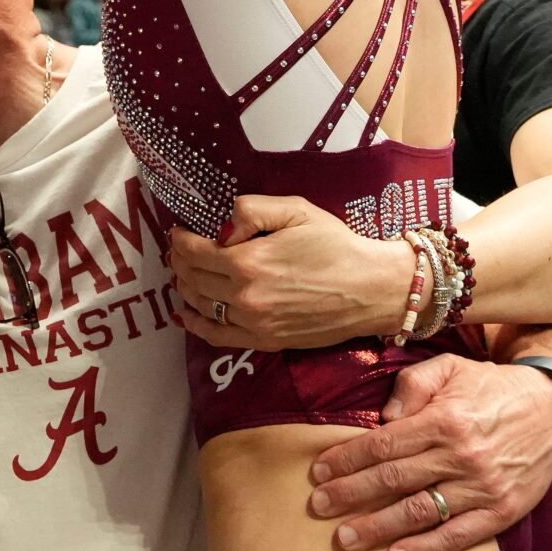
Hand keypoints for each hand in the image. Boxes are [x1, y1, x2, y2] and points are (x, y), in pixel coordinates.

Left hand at [171, 195, 412, 349]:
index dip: (180, 240)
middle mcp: (244, 296)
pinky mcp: (265, 341)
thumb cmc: (337, 245)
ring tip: (184, 273)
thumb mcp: (296, 210)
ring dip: (185, 287)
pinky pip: (217, 336)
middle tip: (179, 250)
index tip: (179, 231)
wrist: (372, 289)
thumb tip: (221, 226)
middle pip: (192, 278)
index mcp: (248, 261)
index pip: (194, 251)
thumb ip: (252, 209)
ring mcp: (253, 323)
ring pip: (200, 306)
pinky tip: (186, 313)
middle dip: (180, 261)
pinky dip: (195, 324)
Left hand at [306, 355, 551, 550]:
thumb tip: (383, 418)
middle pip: (393, 481)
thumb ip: (412, 385)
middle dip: (349, 494)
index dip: (346, 459)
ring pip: (419, 513)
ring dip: (377, 528)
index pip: (382, 444)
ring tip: (344, 539)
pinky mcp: (502, 512)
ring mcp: (483, 488)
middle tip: (317, 507)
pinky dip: (425, 550)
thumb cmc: (493, 387)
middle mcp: (461, 456)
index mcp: (445, 419)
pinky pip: (458, 538)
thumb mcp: (451, 368)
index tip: (318, 471)